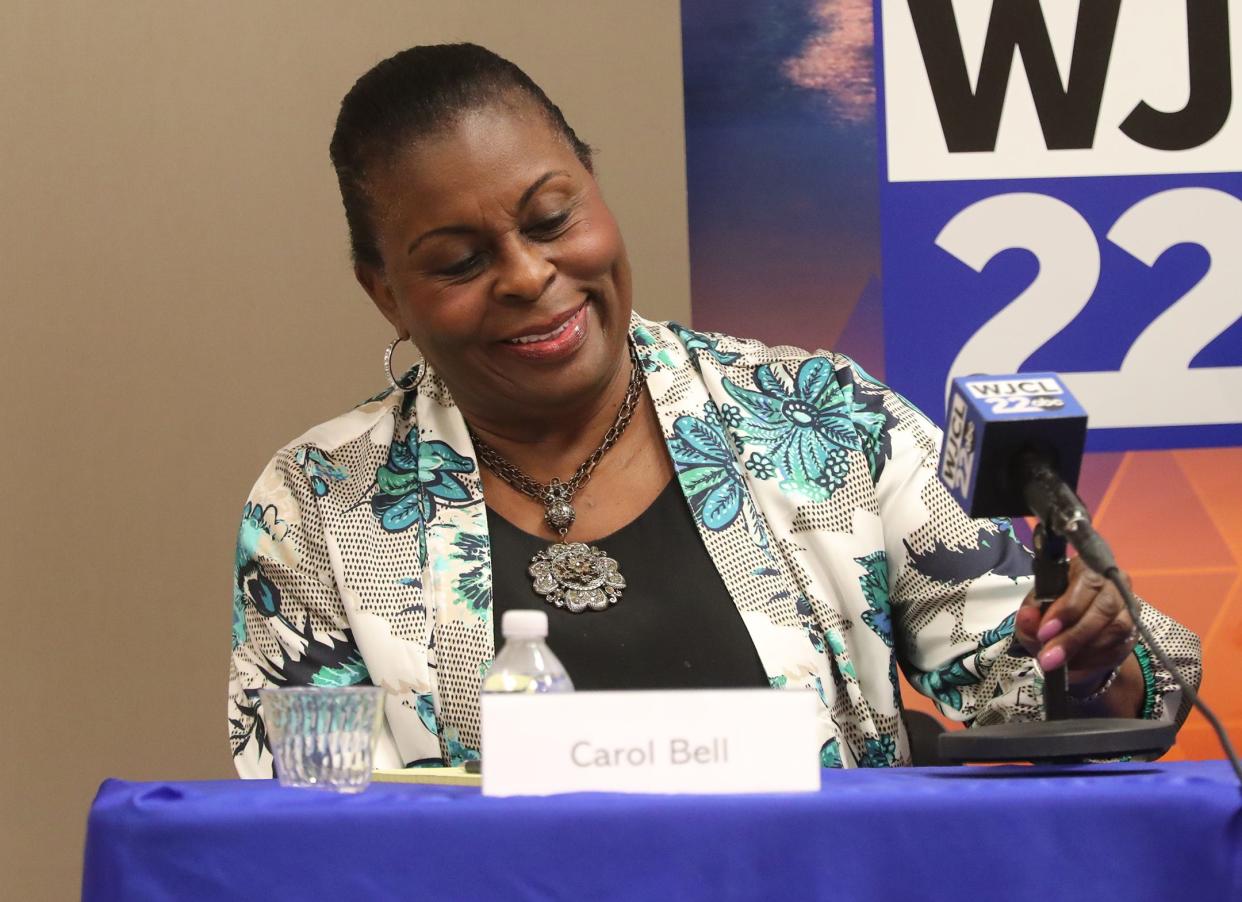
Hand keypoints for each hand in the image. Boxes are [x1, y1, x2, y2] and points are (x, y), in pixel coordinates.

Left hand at [1014, 556, 1137, 689]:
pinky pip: (1120, 646)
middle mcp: (1113, 582)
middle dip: (1074, 636)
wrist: (1070, 637)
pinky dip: (1096, 659)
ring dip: (1085, 650)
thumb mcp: (1032, 615)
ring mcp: (1127, 606)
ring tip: (1059, 662)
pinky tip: (1076, 663)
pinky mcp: (1134, 630)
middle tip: (1049, 657)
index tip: (1044, 632)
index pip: (1086, 582)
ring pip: (1116, 628)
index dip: (1067, 609)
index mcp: (1086, 567)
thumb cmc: (1051, 615)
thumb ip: (1028, 616)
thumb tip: (1028, 617)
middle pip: (1104, 607)